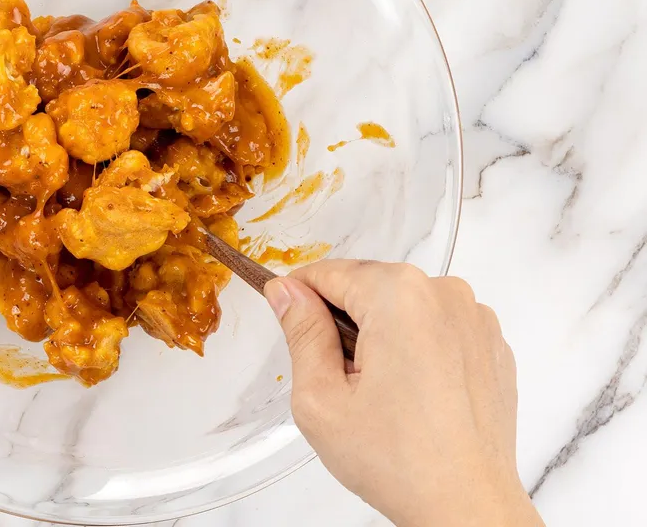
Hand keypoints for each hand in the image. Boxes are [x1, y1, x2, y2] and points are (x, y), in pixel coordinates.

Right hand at [264, 260, 543, 526]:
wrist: (466, 506)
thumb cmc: (399, 460)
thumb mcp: (319, 396)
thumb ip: (300, 331)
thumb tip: (287, 293)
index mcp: (398, 295)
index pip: (328, 273)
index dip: (298, 295)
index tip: (285, 316)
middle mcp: (444, 294)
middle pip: (368, 287)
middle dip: (343, 322)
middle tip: (337, 379)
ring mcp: (474, 319)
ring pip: (403, 307)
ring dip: (381, 335)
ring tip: (378, 394)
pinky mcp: (490, 345)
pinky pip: (436, 329)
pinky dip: (417, 350)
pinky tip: (411, 396)